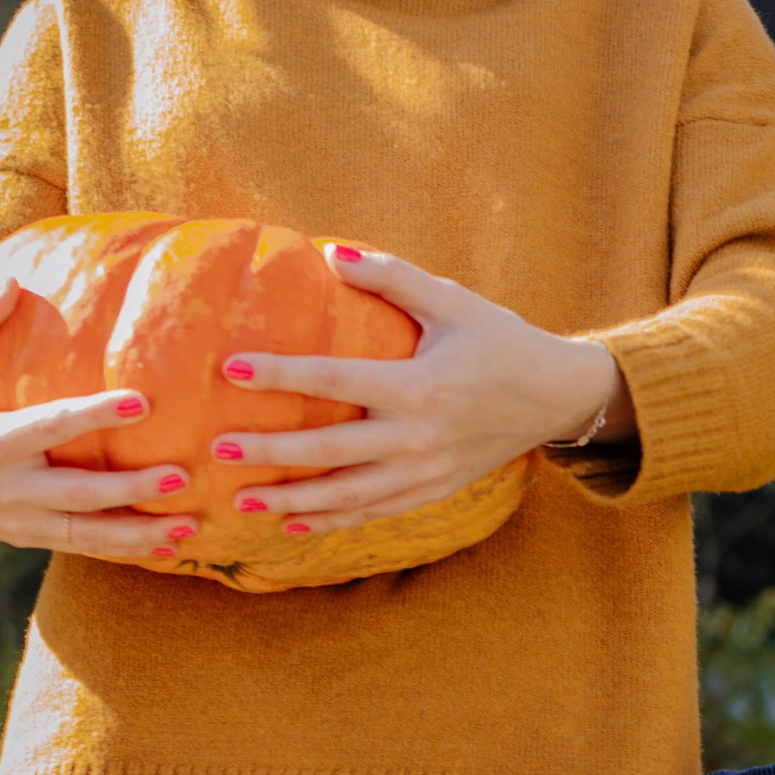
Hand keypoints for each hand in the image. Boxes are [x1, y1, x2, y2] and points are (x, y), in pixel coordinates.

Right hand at [0, 266, 203, 565]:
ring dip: (138, 534)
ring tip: (188, 527)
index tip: (140, 402)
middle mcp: (6, 489)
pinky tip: (166, 547)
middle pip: (78, 495)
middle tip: (182, 475)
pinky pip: (80, 548)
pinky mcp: (27, 537)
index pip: (48, 427)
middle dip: (131, 489)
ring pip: (85, 535)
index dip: (93, 417)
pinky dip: (123, 550)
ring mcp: (18, 520)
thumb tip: (13, 278)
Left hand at [212, 241, 632, 532]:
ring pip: (347, 495)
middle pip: (330, 450)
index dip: (280, 375)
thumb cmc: (500, 340)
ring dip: (292, 500)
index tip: (231, 368)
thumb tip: (331, 253)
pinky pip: (374, 513)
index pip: (334, 381)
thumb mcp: (452, 300)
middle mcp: (418, 438)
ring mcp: (425, 472)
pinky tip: (293, 522)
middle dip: (271, 452)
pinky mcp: (433, 491)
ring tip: (243, 501)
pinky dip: (333, 521)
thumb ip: (392, 276)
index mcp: (420, 385)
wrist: (555, 396)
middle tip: (219, 450)